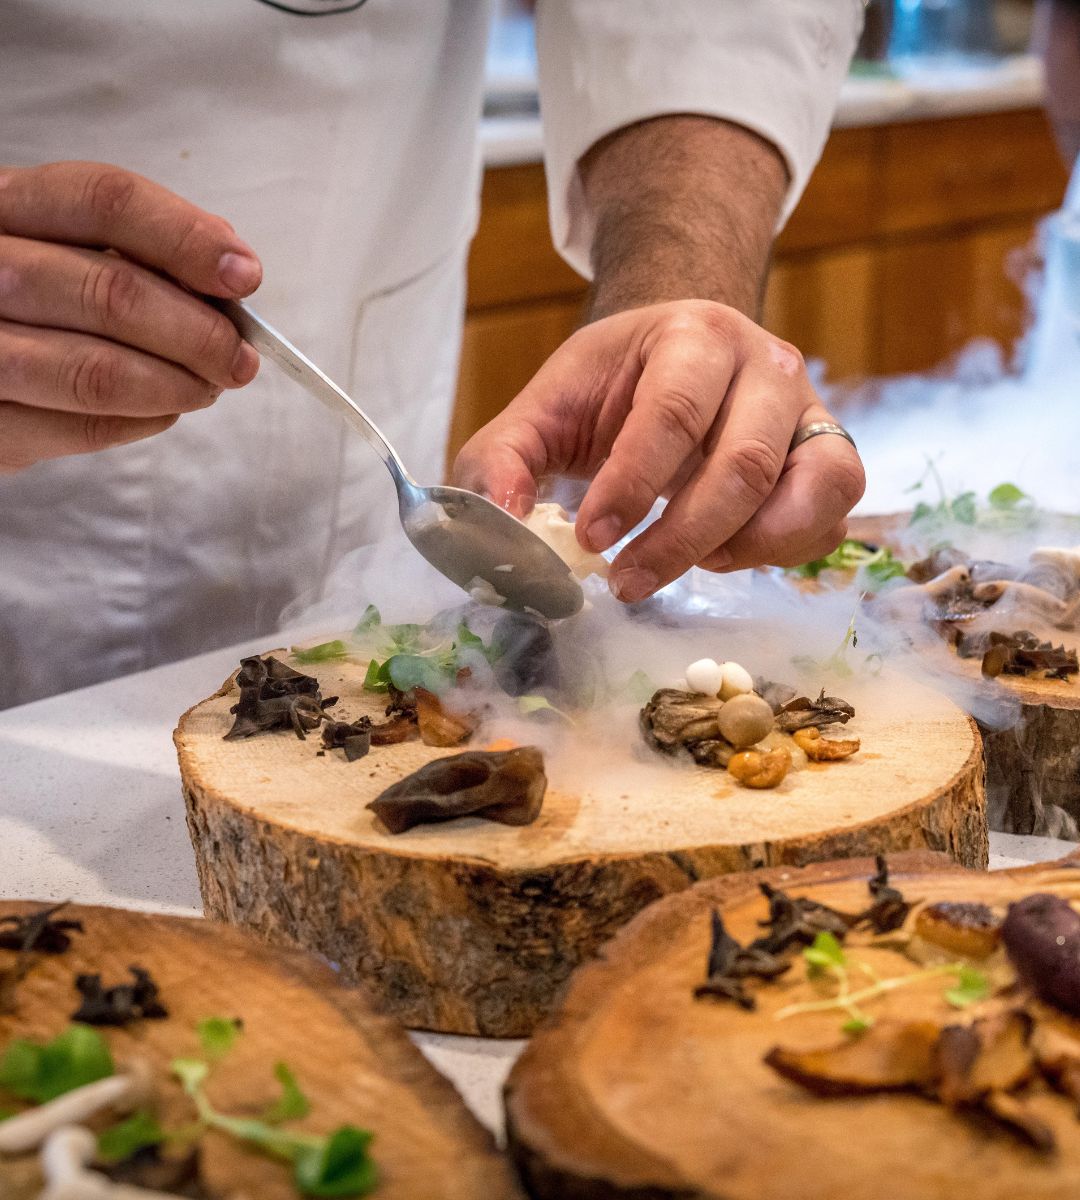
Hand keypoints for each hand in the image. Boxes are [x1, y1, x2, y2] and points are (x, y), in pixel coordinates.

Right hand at [0, 161, 262, 472]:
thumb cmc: (30, 300)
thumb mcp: (67, 249)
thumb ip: (139, 251)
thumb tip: (228, 272)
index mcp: (7, 206)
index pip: (105, 203)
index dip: (186, 238)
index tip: (243, 275)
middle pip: (111, 292)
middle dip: (199, 332)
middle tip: (239, 357)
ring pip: (98, 370)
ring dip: (177, 385)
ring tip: (209, 386)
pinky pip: (82, 426)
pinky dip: (144, 419)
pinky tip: (165, 408)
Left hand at [453, 300, 864, 601]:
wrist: (682, 355)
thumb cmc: (613, 385)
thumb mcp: (546, 408)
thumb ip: (504, 459)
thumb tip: (502, 524)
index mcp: (693, 335)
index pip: (672, 413)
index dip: (632, 485)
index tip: (591, 540)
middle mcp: (767, 365)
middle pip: (745, 463)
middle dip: (681, 538)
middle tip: (627, 582)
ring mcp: (811, 411)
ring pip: (813, 489)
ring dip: (747, 547)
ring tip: (690, 566)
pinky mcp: (831, 457)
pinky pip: (831, 518)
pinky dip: (783, 552)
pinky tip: (724, 554)